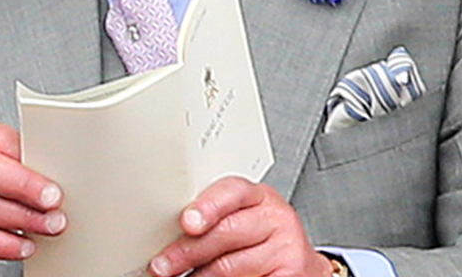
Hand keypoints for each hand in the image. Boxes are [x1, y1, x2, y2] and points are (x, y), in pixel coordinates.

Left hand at [148, 176, 329, 276]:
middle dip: (188, 251)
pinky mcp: (290, 275)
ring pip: (231, 265)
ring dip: (199, 276)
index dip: (207, 207)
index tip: (186, 223)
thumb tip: (167, 235)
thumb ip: (212, 219)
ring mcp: (286, 248)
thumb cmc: (259, 238)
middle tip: (162, 265)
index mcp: (258, 196)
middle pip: (226, 232)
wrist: (299, 264)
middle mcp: (275, 218)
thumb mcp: (240, 217)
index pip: (232, 192)